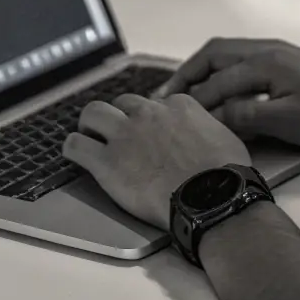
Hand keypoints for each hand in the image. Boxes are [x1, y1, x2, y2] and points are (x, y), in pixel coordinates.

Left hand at [62, 92, 250, 229]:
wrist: (212, 197)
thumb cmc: (226, 173)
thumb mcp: (223, 134)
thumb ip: (204, 126)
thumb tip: (201, 133)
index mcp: (177, 105)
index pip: (156, 102)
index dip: (152, 119)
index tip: (152, 132)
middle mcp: (147, 113)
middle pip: (122, 102)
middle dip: (119, 115)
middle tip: (118, 132)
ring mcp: (124, 135)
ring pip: (93, 113)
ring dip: (91, 124)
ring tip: (90, 137)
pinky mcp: (106, 162)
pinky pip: (76, 145)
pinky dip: (73, 147)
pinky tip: (75, 152)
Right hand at [161, 39, 299, 149]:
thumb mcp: (287, 120)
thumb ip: (246, 116)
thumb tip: (213, 117)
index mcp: (264, 62)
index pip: (216, 80)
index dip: (194, 101)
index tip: (174, 117)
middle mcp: (266, 50)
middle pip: (214, 54)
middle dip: (188, 73)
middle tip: (168, 96)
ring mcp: (277, 53)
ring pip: (227, 54)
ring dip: (204, 70)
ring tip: (187, 92)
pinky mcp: (286, 62)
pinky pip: (242, 60)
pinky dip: (222, 71)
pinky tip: (221, 90)